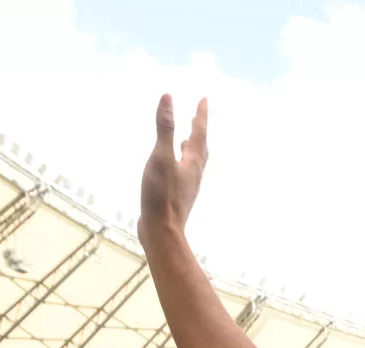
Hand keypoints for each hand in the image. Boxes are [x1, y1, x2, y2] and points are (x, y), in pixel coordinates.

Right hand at [139, 94, 207, 244]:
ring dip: (191, 149)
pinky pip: (183, 174)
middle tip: (198, 118)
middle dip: (198, 132)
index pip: (199, 133)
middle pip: (200, 148)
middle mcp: (193, 174)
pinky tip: (172, 168)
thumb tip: (168, 98)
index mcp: (192, 163)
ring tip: (186, 141)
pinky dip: (180, 164)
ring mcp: (186, 187)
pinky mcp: (177, 198)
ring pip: (192, 163)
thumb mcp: (161, 157)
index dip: (200, 115)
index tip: (204, 99)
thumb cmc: (161, 195)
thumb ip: (164, 128)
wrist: (161, 232)